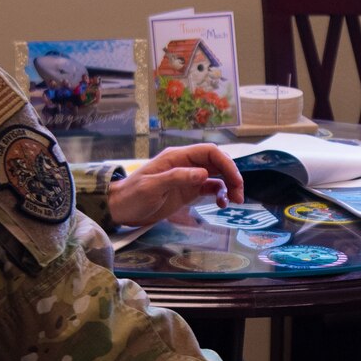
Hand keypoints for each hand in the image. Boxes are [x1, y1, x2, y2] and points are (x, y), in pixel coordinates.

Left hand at [106, 144, 245, 227]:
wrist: (121, 209)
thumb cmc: (133, 196)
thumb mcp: (152, 187)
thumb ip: (177, 177)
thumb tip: (204, 173)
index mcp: (178, 157)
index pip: (209, 152)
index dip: (226, 163)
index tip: (235, 180)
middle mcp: (186, 164)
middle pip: (218, 162)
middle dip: (232, 175)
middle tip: (239, 195)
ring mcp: (188, 177)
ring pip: (217, 175)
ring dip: (229, 186)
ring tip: (234, 202)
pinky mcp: (188, 191)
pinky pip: (210, 188)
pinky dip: (220, 194)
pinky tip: (222, 205)